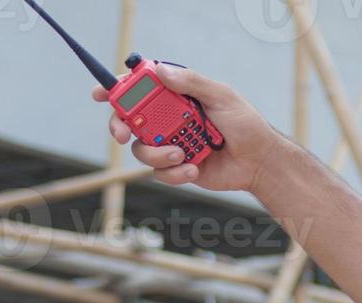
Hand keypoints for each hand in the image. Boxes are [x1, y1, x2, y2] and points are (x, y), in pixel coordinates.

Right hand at [94, 64, 282, 193]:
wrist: (260, 162)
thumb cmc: (246, 125)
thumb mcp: (222, 96)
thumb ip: (192, 82)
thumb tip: (160, 70)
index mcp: (176, 97)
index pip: (140, 88)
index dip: (117, 90)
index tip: (101, 95)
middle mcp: (169, 119)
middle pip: (129, 120)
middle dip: (119, 126)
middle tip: (122, 135)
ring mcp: (171, 143)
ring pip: (142, 150)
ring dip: (157, 154)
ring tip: (183, 154)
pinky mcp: (178, 167)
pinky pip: (160, 172)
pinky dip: (175, 173)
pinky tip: (195, 169)